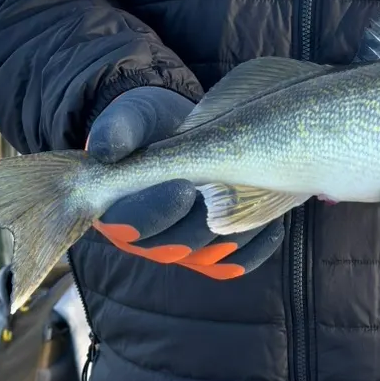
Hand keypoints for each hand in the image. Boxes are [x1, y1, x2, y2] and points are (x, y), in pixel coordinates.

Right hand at [85, 86, 285, 278]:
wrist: (177, 130)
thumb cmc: (148, 126)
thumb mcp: (131, 118)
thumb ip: (118, 130)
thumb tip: (106, 150)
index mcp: (115, 213)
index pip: (131, 228)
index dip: (157, 212)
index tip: (183, 186)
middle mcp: (147, 240)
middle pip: (173, 250)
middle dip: (201, 224)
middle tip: (223, 192)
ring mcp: (182, 249)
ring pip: (209, 258)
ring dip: (234, 234)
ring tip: (253, 199)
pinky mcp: (213, 251)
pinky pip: (236, 263)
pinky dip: (257, 246)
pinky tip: (272, 222)